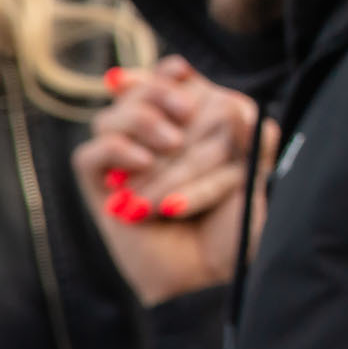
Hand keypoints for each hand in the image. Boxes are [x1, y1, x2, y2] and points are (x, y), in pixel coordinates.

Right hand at [75, 57, 272, 304]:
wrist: (211, 277)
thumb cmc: (239, 229)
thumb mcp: (257, 182)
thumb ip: (254, 143)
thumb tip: (243, 110)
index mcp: (193, 126)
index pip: (170, 83)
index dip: (169, 73)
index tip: (181, 72)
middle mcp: (155, 139)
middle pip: (138, 92)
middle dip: (159, 94)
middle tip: (186, 113)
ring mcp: (125, 163)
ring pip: (112, 117)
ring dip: (141, 121)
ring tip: (170, 146)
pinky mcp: (101, 188)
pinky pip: (90, 154)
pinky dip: (114, 149)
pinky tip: (141, 163)